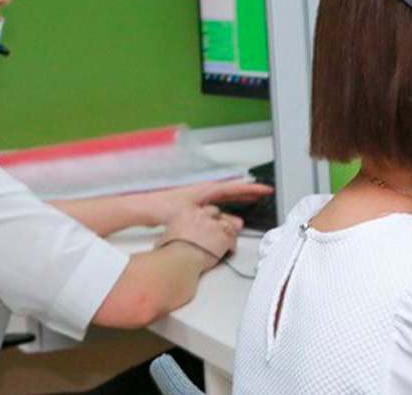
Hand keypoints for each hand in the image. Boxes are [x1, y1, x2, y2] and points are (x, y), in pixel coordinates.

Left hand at [143, 179, 273, 225]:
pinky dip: (229, 204)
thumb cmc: (164, 206)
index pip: (236, 188)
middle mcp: (205, 190)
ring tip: (254, 200)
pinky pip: (219, 202)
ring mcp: (201, 196)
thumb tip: (236, 223)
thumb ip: (217, 219)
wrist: (146, 207)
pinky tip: (232, 212)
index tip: (266, 189)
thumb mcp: (193, 214)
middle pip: (233, 190)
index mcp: (207, 189)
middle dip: (250, 191)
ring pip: (227, 196)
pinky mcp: (197, 204)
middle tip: (265, 193)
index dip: (253, 189)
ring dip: (240, 198)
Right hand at [155, 205, 242, 270]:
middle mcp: (202, 216)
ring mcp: (214, 225)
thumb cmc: (169, 252)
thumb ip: (169, 235)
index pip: (201, 210)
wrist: (179, 259)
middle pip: (216, 213)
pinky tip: (230, 251)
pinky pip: (233, 239)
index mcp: (187, 213)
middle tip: (219, 230)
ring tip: (228, 241)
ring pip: (228, 225)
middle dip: (218, 221)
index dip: (206, 218)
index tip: (207, 223)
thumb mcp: (164, 238)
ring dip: (228, 233)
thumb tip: (164, 241)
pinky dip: (232, 246)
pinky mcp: (224, 237)